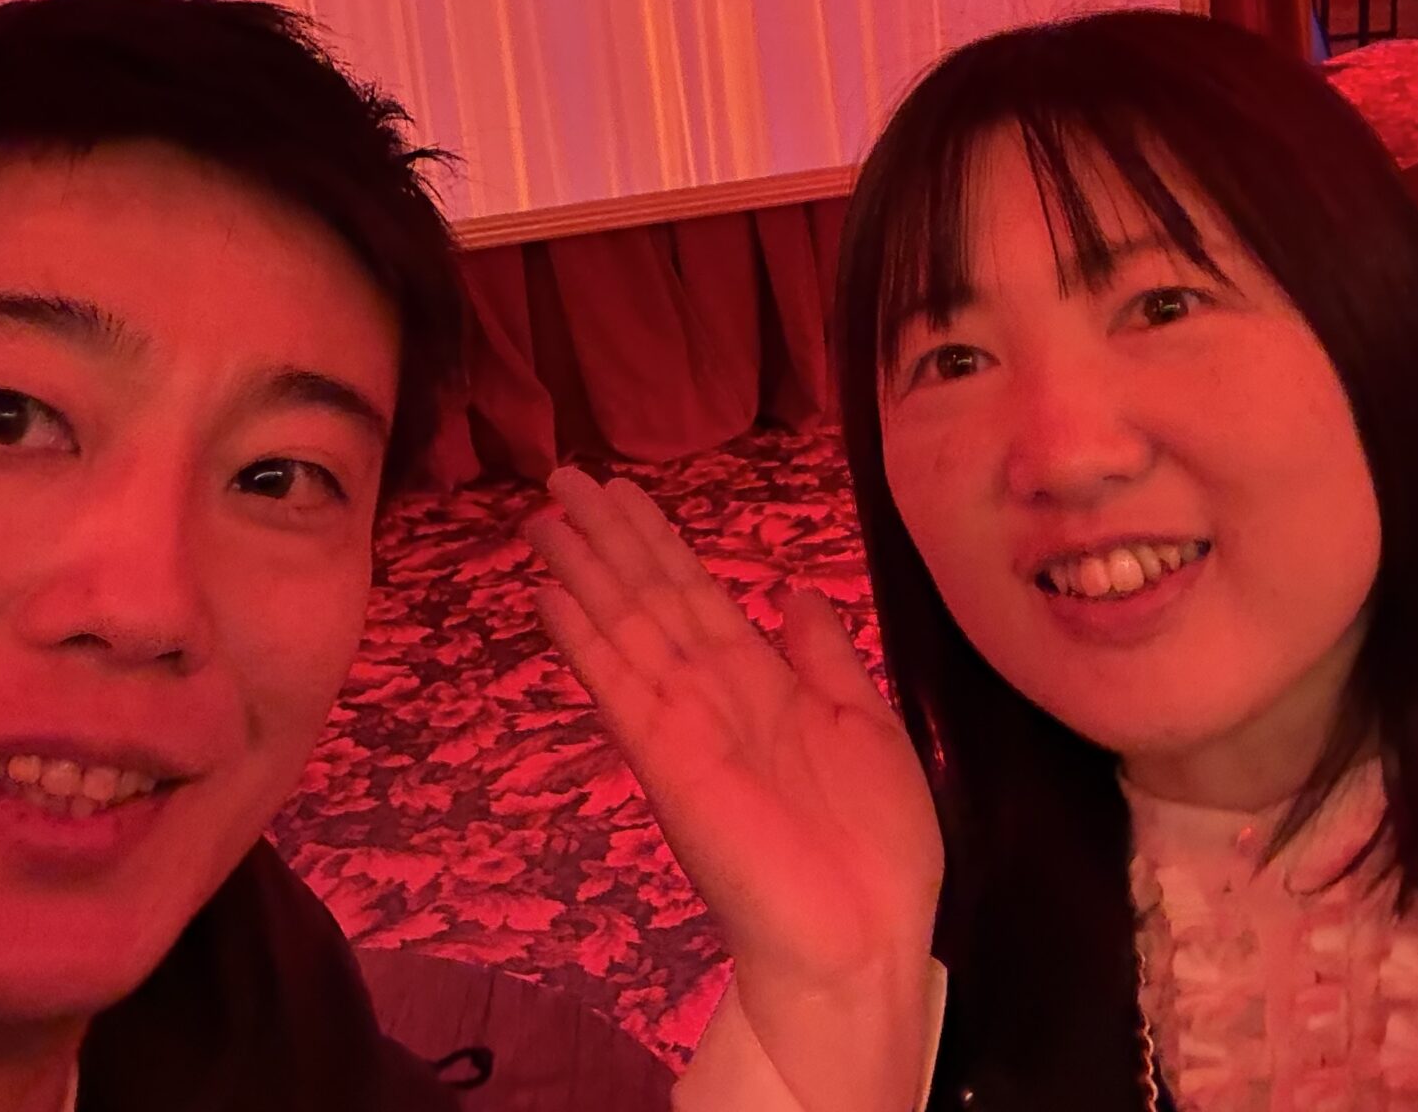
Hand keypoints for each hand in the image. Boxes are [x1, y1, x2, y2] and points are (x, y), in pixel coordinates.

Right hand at [527, 468, 942, 1096]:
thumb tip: (793, 591)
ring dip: (583, 570)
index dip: (656, 540)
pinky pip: (620, 686)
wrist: (861, 941)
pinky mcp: (666, 762)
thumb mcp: (866, 724)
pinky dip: (585, 639)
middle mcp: (711, 694)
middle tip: (558, 475)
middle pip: (648, 598)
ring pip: (626, 627)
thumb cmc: (875, 847)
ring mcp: (683, 725)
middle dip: (606, 537)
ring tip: (541, 514)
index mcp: (762, 683)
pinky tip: (551, 595)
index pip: (697, 594)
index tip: (617, 491)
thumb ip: (824, 655)